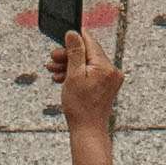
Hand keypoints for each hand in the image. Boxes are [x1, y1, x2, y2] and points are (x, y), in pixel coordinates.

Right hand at [55, 19, 129, 133]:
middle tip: (52, 58)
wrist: (87, 131)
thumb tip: (73, 33)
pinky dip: (78, 75)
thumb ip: (75, 52)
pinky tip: (62, 78)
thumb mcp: (73, 76)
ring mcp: (111, 79)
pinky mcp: (107, 87)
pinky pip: (91, 74)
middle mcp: (112, 70)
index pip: (90, 42)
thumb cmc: (79, 107)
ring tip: (53, 70)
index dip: (75, 38)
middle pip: (88, 54)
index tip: (62, 37)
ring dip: (70, 66)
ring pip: (87, 65)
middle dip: (69, 56)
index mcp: (105, 66)